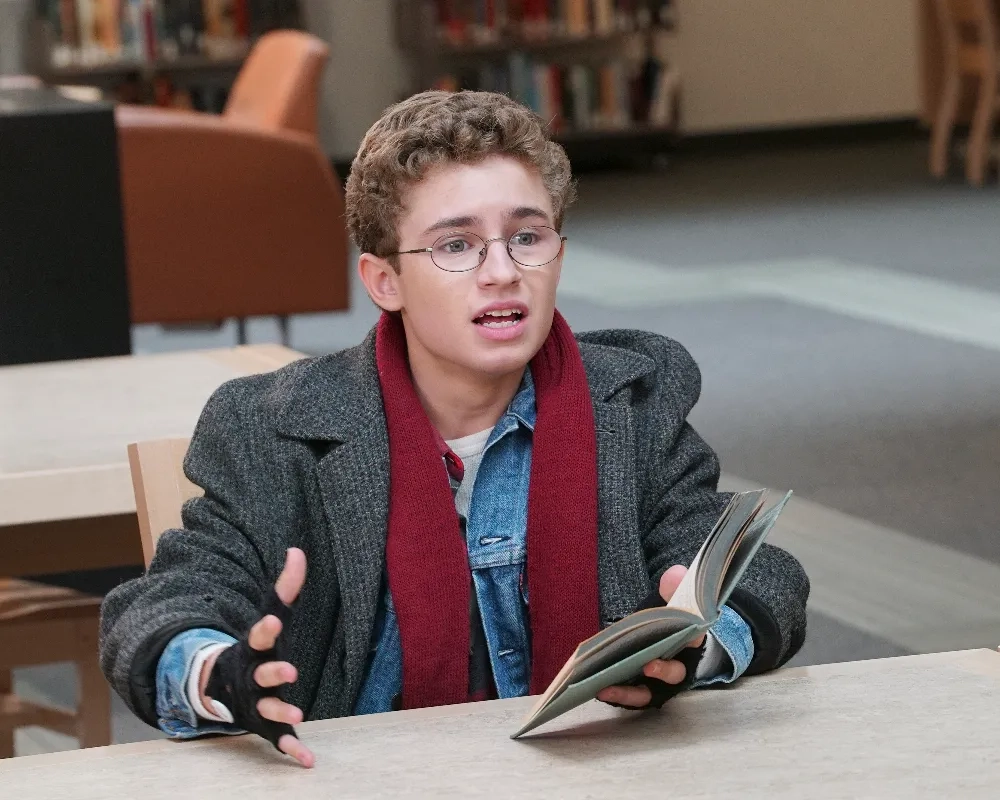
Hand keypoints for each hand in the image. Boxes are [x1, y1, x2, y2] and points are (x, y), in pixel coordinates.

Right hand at [200, 547, 314, 767]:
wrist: (220, 687)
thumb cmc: (254, 648)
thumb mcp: (268, 617)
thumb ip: (285, 588)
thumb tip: (298, 551)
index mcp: (254, 648)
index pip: (259, 635)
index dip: (267, 629)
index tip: (276, 622)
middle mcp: (252, 675)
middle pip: (263, 673)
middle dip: (275, 672)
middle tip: (291, 671)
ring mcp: (255, 702)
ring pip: (267, 707)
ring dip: (282, 708)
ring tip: (300, 713)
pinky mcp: (263, 723)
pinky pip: (277, 738)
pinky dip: (291, 749)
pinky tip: (308, 760)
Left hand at [596, 565, 704, 708]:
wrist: (670, 636)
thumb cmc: (671, 620)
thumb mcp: (673, 599)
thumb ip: (674, 587)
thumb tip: (675, 574)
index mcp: (692, 642)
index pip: (696, 639)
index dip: (693, 638)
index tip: (689, 636)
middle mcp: (680, 666)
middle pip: (675, 672)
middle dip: (663, 669)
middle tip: (649, 665)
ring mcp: (660, 683)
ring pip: (650, 691)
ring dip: (629, 691)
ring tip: (607, 687)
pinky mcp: (645, 690)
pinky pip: (632, 696)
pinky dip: (617, 695)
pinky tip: (599, 690)